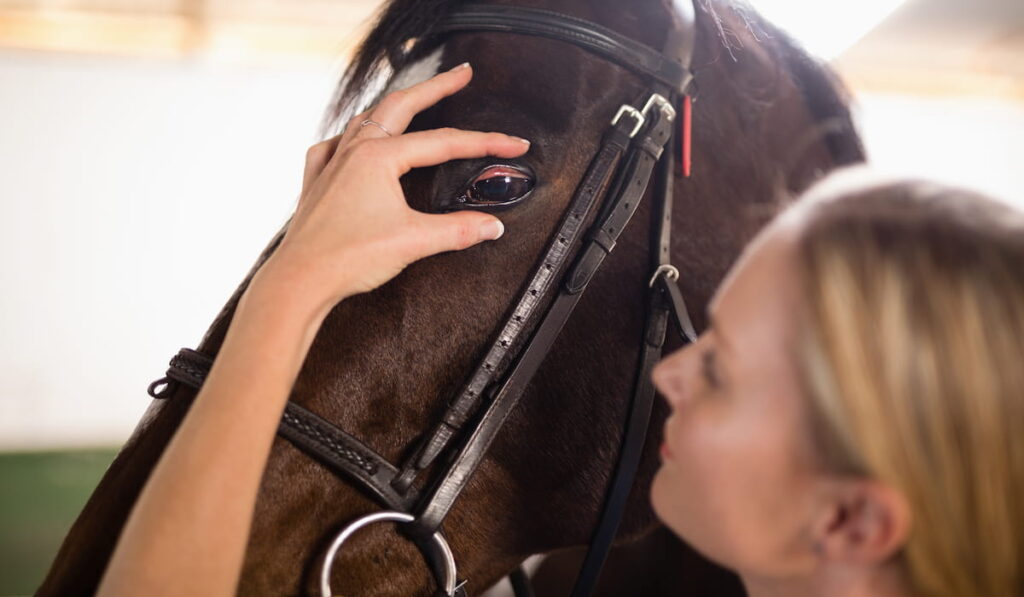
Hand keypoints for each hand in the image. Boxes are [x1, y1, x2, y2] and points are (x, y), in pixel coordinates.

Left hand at [252, 62, 529, 317]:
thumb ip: (458, 230)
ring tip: (414, 98)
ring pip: (368, 119)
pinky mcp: (319, 182)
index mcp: (379, 156)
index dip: (486, 142)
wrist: (300, 279)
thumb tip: (491, 226)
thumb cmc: (347, 258)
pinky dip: (351, 137)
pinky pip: (336, 146)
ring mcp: (333, 163)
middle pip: (402, 104)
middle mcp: (354, 150)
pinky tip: (354, 142)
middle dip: (436, 86)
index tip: (513, 143)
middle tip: (462, 73)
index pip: (445, 142)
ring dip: (395, 105)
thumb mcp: (414, 242)